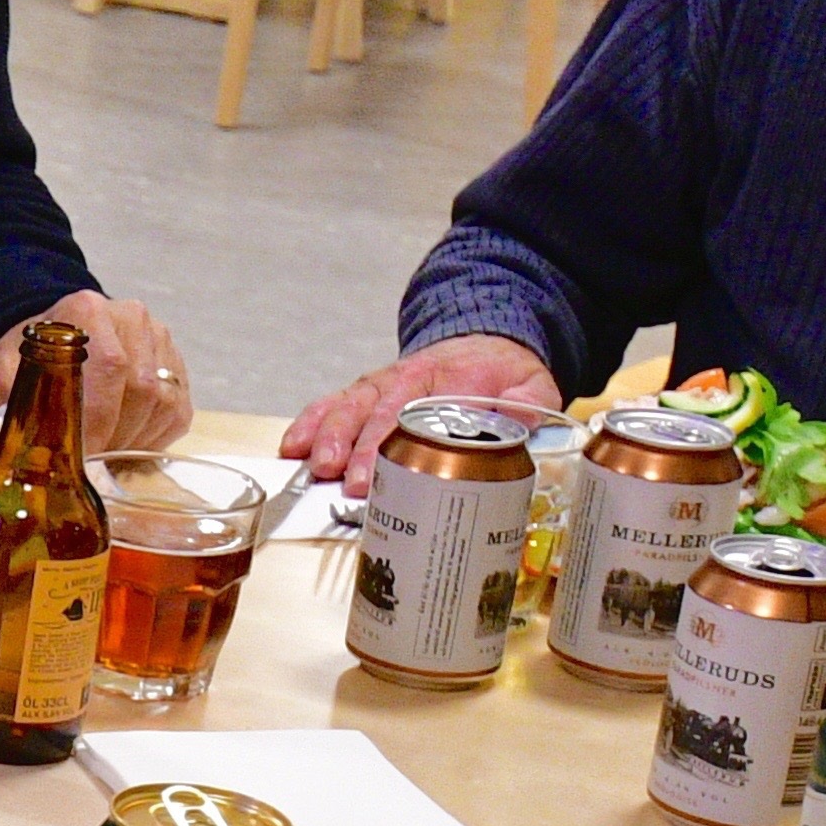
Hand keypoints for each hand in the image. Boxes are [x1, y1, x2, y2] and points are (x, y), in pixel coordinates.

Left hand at [0, 292, 192, 454]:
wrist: (57, 337)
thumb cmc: (31, 357)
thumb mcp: (7, 368)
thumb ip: (11, 396)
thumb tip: (27, 444)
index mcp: (87, 310)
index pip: (110, 367)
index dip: (99, 419)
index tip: (82, 452)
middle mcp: (131, 317)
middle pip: (141, 388)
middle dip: (115, 434)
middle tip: (91, 459)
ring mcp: (159, 339)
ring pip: (163, 403)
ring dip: (133, 438)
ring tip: (104, 450)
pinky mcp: (175, 364)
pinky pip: (177, 413)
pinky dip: (152, 438)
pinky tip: (125, 441)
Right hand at [282, 334, 563, 486]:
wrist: (479, 342)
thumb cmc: (501, 373)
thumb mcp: (532, 381)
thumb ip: (529, 399)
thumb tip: (516, 418)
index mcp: (452, 378)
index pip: (422, 410)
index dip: (402, 438)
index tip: (389, 468)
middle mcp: (409, 379)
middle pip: (378, 412)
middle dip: (359, 447)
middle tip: (348, 482)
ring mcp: (382, 385)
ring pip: (348, 406)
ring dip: (329, 437)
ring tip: (316, 468)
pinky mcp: (364, 392)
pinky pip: (331, 403)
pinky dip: (310, 423)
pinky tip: (293, 447)